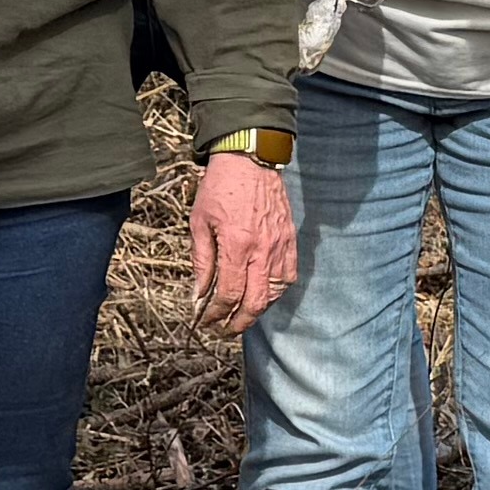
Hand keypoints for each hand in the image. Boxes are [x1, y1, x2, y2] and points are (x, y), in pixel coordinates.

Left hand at [192, 151, 297, 327]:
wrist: (250, 159)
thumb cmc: (220, 188)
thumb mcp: (199, 223)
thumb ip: (202, 262)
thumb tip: (199, 294)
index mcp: (237, 245)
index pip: (229, 294)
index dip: (216, 314)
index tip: (206, 320)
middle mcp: (263, 250)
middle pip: (255, 303)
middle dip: (238, 323)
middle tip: (224, 330)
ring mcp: (280, 246)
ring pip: (274, 293)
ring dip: (257, 310)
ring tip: (241, 315)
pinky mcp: (290, 240)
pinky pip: (288, 276)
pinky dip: (275, 292)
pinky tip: (262, 294)